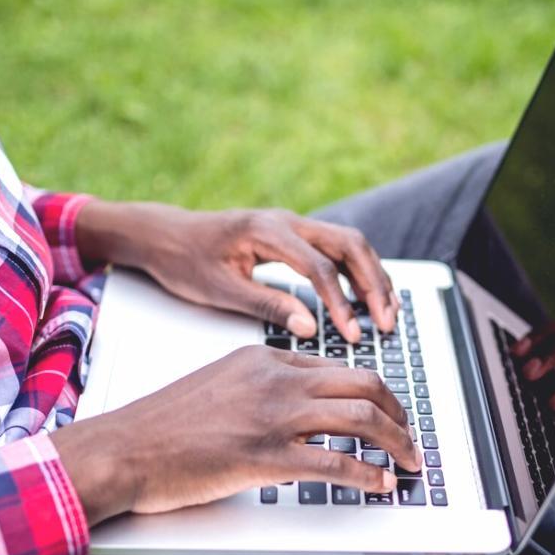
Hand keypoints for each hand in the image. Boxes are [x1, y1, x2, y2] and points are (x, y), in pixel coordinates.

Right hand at [49, 346, 421, 522]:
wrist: (121, 448)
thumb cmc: (160, 427)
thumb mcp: (216, 386)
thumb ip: (257, 389)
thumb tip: (294, 412)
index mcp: (262, 358)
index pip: (336, 367)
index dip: (372, 392)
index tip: (388, 414)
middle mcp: (274, 379)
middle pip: (363, 383)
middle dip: (399, 413)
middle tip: (411, 438)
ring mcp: (272, 417)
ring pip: (360, 418)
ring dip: (397, 443)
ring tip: (410, 464)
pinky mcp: (265, 457)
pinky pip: (336, 463)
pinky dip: (369, 475)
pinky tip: (381, 485)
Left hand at [75, 201, 398, 341]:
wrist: (166, 234)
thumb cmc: (185, 260)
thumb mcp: (220, 290)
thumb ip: (267, 305)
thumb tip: (310, 326)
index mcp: (266, 231)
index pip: (318, 266)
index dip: (339, 302)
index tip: (351, 333)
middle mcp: (287, 221)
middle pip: (349, 244)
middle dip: (373, 284)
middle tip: (387, 322)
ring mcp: (294, 225)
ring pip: (351, 244)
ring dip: (373, 277)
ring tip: (389, 313)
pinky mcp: (295, 236)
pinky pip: (339, 249)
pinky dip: (360, 272)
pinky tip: (369, 299)